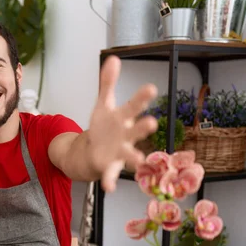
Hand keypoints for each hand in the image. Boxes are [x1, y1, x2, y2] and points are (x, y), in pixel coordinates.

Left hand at [87, 55, 157, 192]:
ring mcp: (119, 153)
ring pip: (128, 154)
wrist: (94, 153)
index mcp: (123, 119)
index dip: (142, 97)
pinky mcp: (109, 167)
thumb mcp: (103, 105)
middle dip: (143, 127)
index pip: (133, 106)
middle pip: (136, 130)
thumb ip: (107, 83)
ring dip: (134, 156)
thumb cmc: (104, 129)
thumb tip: (113, 58)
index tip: (151, 88)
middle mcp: (125, 136)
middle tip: (152, 123)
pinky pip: (110, 175)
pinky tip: (108, 188)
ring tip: (138, 158)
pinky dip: (109, 181)